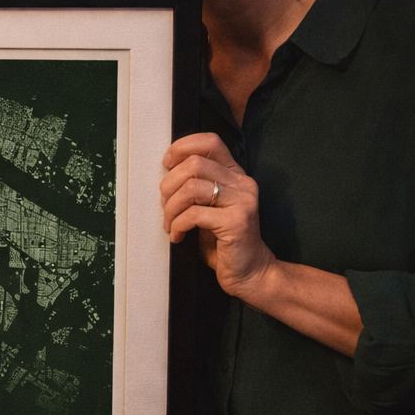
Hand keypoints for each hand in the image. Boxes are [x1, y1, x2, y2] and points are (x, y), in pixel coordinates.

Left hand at [160, 133, 275, 299]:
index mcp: (235, 175)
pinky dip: (178, 225)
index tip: (166, 165)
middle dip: (168, 185)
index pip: (210, 141)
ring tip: (170, 224)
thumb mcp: (206, 207)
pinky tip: (178, 236)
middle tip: (165, 207)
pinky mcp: (237, 222)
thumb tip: (165, 172)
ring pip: (191, 188)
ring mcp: (242, 201)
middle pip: (193, 164)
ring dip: (170, 208)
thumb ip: (194, 186)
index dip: (181, 148)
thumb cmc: (222, 241)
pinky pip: (194, 214)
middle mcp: (242, 183)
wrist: (249, 272)